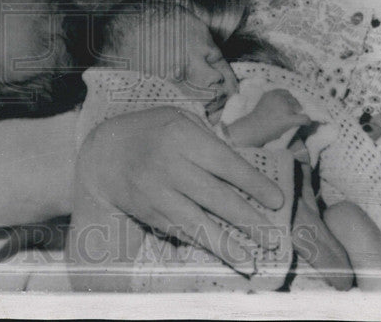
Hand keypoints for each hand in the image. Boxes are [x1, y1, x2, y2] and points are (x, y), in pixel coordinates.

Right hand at [76, 106, 286, 273]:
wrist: (104, 154)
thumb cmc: (151, 133)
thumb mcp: (178, 120)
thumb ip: (208, 139)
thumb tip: (245, 169)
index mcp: (181, 135)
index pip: (224, 163)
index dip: (253, 183)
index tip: (277, 201)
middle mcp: (168, 165)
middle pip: (215, 196)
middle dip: (248, 219)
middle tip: (273, 237)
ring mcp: (156, 192)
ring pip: (196, 222)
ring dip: (225, 244)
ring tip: (250, 259)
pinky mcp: (149, 212)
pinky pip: (180, 231)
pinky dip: (202, 242)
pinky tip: (222, 252)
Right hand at [230, 88, 311, 143]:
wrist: (251, 129)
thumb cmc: (256, 119)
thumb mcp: (264, 103)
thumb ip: (275, 100)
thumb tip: (291, 103)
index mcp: (272, 93)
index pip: (286, 93)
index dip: (289, 100)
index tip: (289, 105)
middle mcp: (279, 97)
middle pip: (293, 99)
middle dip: (294, 106)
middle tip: (290, 115)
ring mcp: (284, 107)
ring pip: (298, 108)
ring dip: (296, 113)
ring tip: (290, 121)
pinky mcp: (288, 119)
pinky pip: (303, 118)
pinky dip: (306, 120)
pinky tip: (306, 123)